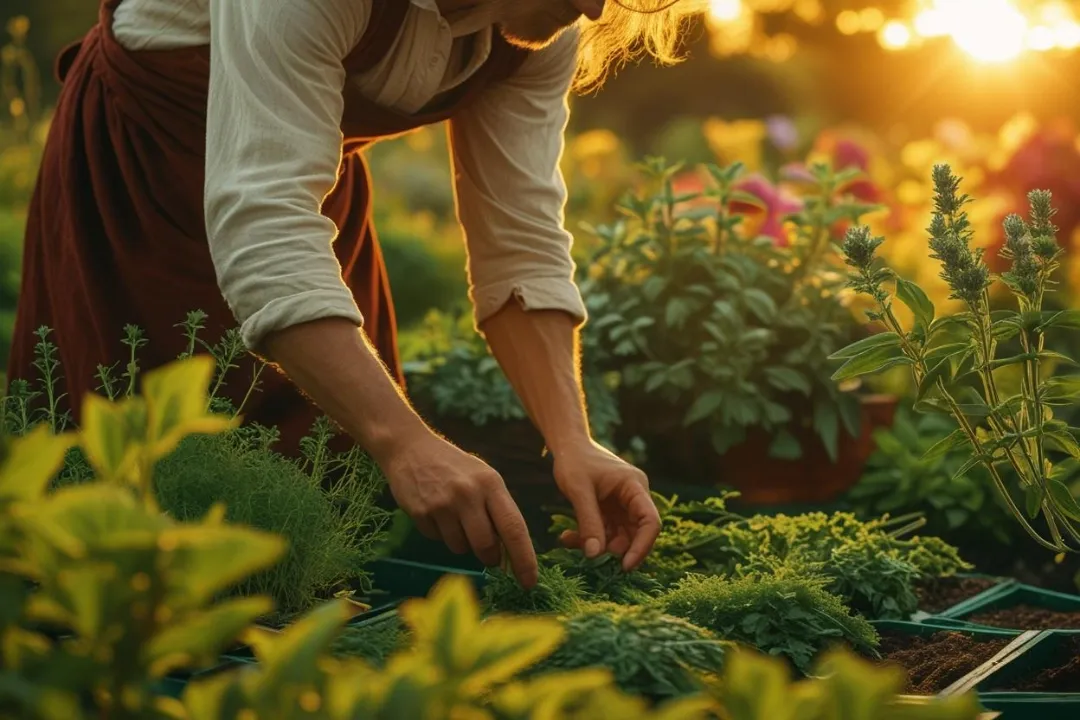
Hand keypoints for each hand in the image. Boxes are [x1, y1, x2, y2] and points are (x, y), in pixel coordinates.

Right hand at [381, 430, 538, 587]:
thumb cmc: (455, 468)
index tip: (529, 582)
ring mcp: (443, 503)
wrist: (411, 448)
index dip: (524, 559)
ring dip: (462, 544)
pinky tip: (436, 512)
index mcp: (491, 484)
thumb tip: (510, 553)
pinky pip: (437, 539)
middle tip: (489, 555)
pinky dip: (440, 533)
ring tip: (456, 519)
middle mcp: (469, 493)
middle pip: (486, 546)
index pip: (514, 528)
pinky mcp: (421, 512)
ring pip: (460, 548)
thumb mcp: (483, 478)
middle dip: (490, 557)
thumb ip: (497, 510)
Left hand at [551, 439, 660, 571]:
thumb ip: (588, 522)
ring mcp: (622, 505)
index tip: (625, 566)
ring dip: (597, 544)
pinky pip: (605, 532)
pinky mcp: (610, 511)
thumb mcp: (579, 490)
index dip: (642, 546)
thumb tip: (594, 555)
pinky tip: (566, 537)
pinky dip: (588, 538)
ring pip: (618, 536)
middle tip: (590, 551)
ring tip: (569, 540)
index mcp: (635, 487)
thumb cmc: (574, 461)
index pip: (650, 521)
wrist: (567, 446)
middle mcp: (634, 497)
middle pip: (636, 533)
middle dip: (614, 547)